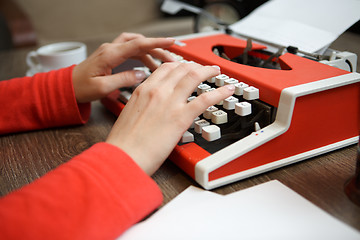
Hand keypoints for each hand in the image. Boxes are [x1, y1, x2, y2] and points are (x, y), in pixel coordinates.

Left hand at [72, 33, 174, 102]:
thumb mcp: (103, 88)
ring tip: (162, 64)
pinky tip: (148, 64)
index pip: (137, 44)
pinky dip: (141, 55)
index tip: (170, 41)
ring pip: (135, 45)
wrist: (67, 87)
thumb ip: (123, 80)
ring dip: (150, 52)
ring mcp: (110, 51)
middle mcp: (110, 49)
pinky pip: (130, 51)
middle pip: (139, 42)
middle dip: (157, 48)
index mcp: (109, 55)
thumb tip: (141, 75)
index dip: (156, 42)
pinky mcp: (110, 56)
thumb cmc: (81, 87)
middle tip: (170, 58)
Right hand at [106, 62, 234, 174]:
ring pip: (194, 76)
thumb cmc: (123, 142)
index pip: (165, 68)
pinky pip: (204, 99)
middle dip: (196, 65)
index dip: (180, 65)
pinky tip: (227, 90)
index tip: (187, 67)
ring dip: (208, 71)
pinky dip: (219, 92)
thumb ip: (143, 106)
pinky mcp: (181, 117)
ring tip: (216, 71)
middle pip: (182, 68)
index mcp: (143, 90)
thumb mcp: (129, 115)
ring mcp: (170, 102)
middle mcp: (157, 91)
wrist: (122, 157)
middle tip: (205, 68)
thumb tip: (152, 109)